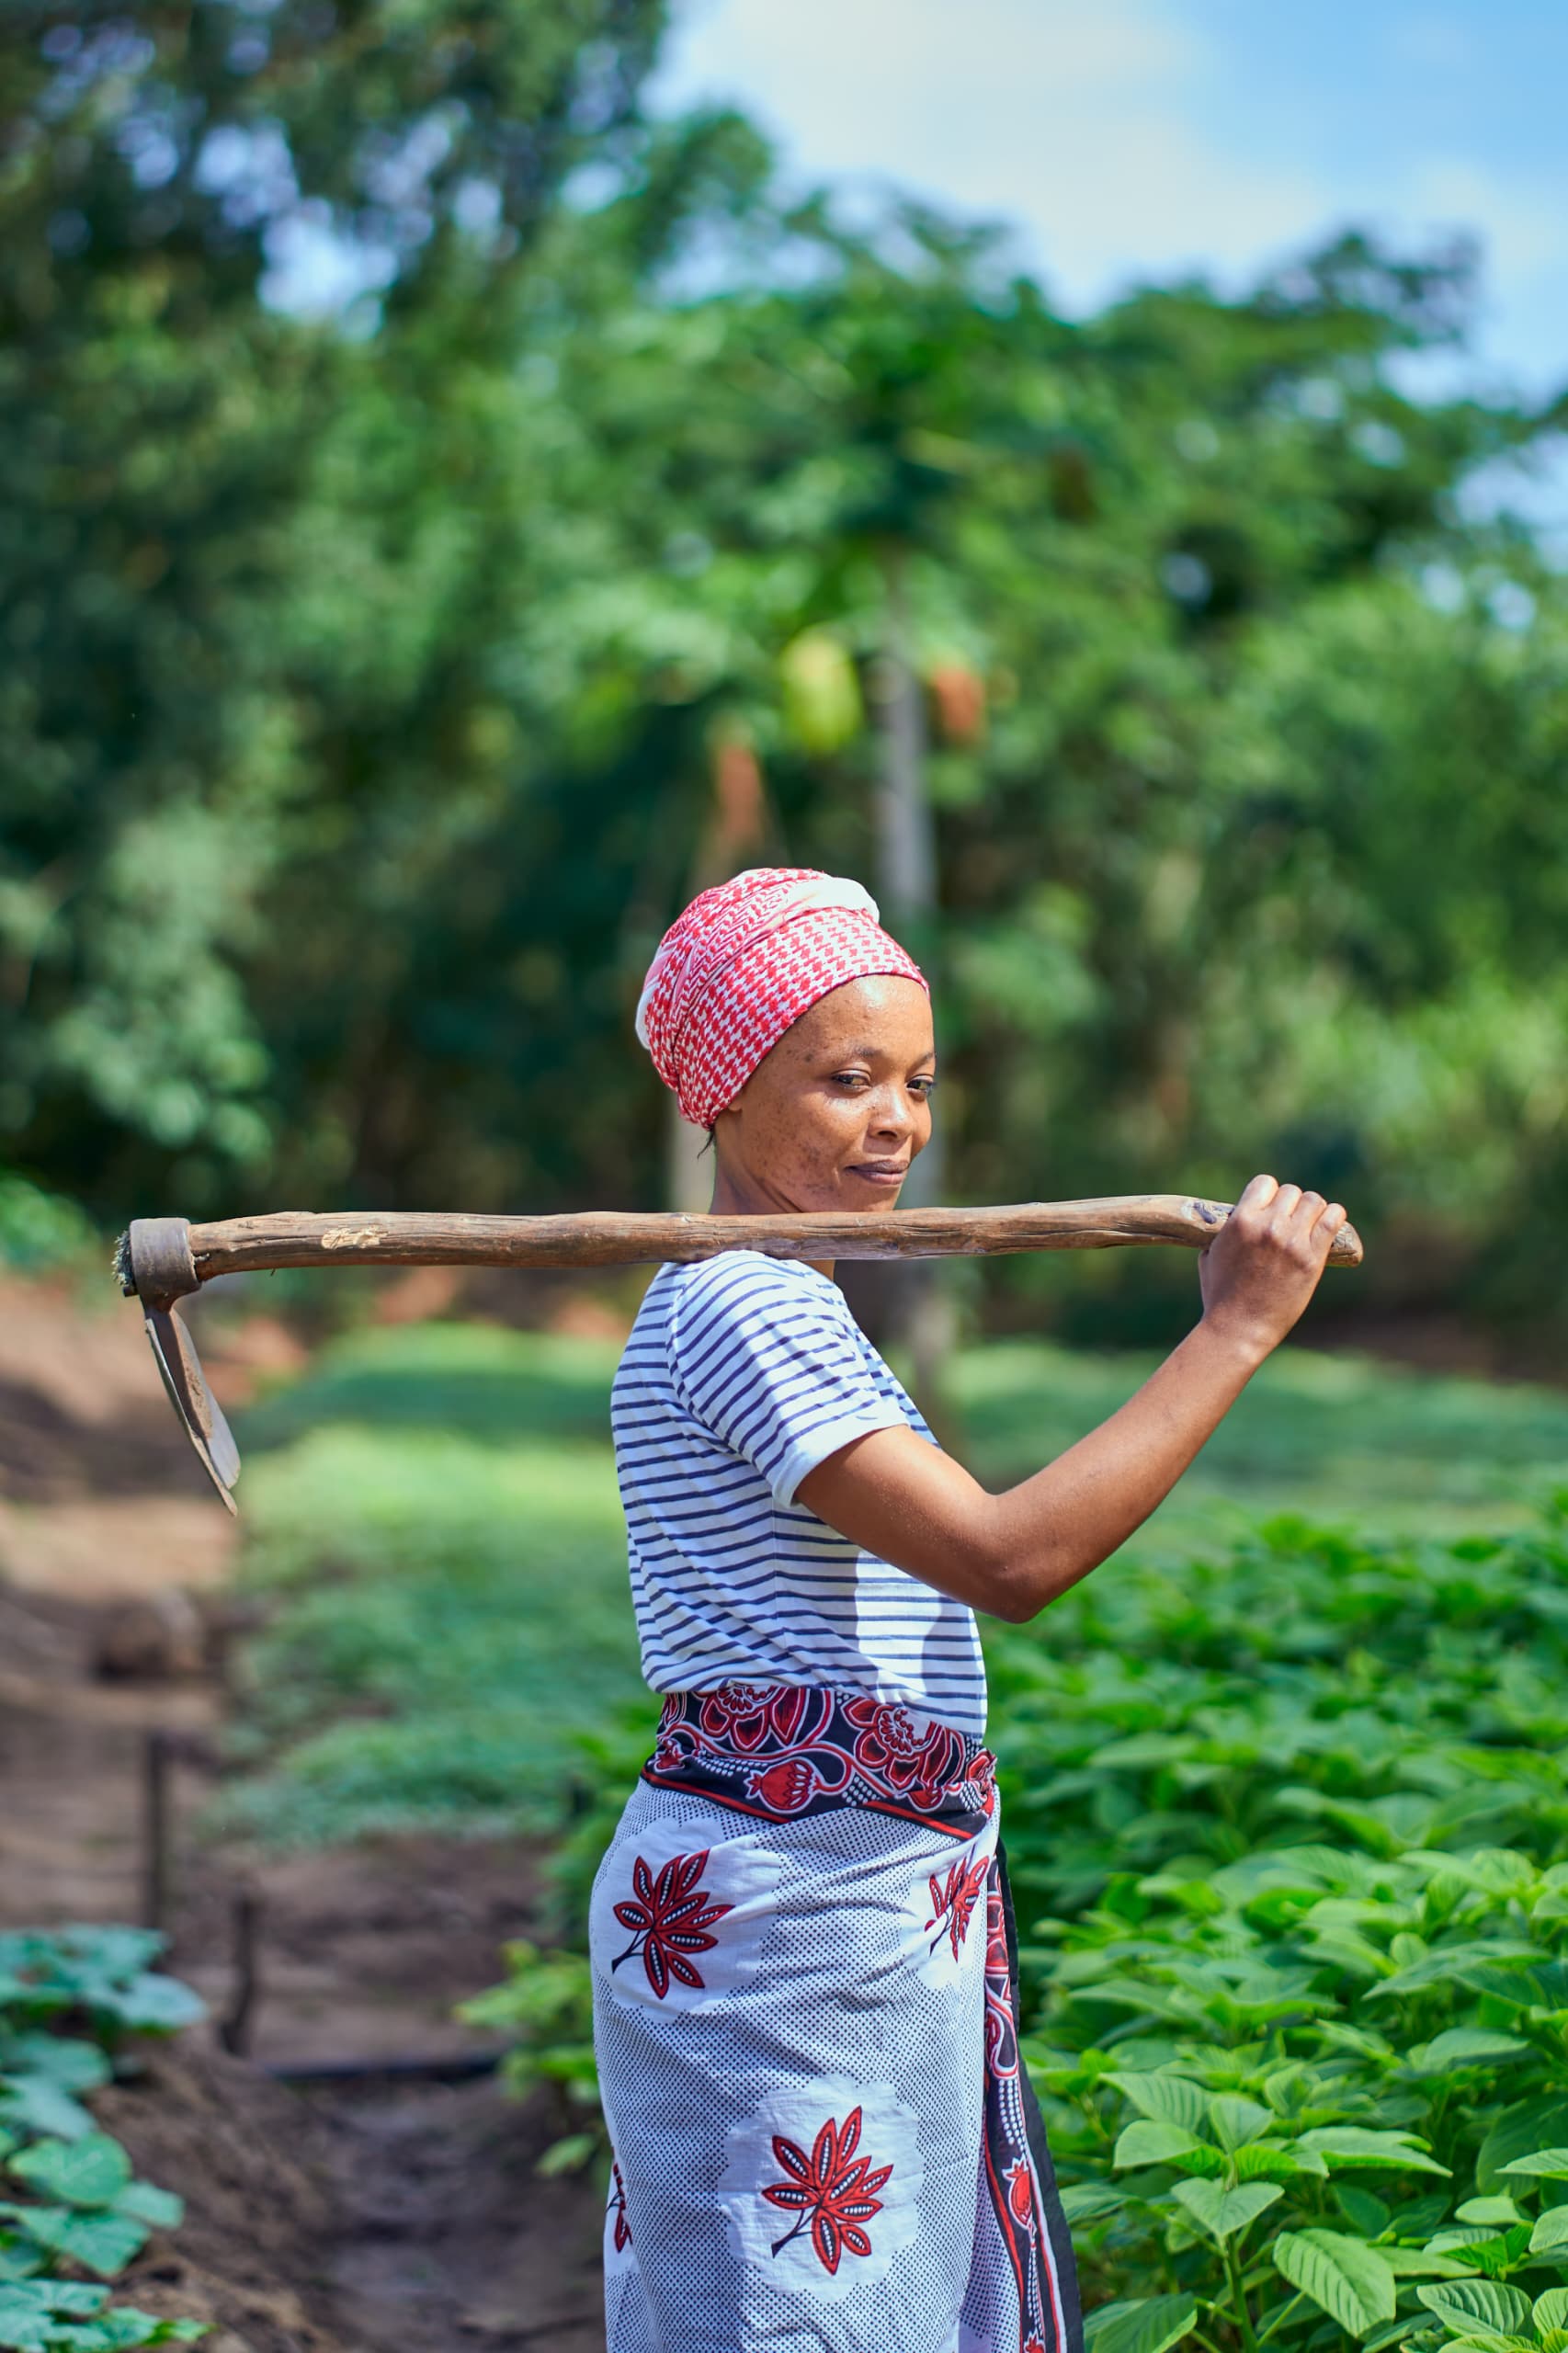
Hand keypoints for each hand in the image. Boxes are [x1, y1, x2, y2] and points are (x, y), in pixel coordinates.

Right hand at [1198, 1174, 1348, 1361]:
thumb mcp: (1210, 1254)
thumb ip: (1226, 1231)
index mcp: (1241, 1221)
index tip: (1270, 1207)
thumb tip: (1236, 1218)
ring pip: (1314, 1201)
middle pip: (1291, 1192)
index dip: (1268, 1194)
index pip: (1265, 1183)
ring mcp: (1292, 1242)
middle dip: (1290, 1205)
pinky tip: (1330, 1222)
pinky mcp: (1312, 1258)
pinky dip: (1334, 1216)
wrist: (1239, 1328)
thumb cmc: (1220, 1295)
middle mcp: (1268, 1226)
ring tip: (1309, 1224)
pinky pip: (1333, 1220)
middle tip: (1290, 1221)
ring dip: (1312, 1210)